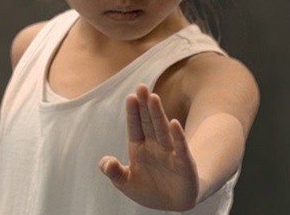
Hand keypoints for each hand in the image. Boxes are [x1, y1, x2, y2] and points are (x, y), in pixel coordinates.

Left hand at [98, 84, 199, 210]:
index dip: (133, 112)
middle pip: (148, 122)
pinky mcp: (184, 163)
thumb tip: (105, 162)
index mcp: (139, 147)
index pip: (135, 126)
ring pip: (162, 130)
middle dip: (144, 105)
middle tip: (141, 87)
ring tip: (153, 98)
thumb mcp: (126, 184)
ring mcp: (170, 153)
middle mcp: (155, 146)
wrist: (173, 204)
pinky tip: (174, 123)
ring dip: (158, 114)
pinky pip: (180, 148)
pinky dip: (178, 136)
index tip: (130, 97)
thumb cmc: (149, 189)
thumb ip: (114, 172)